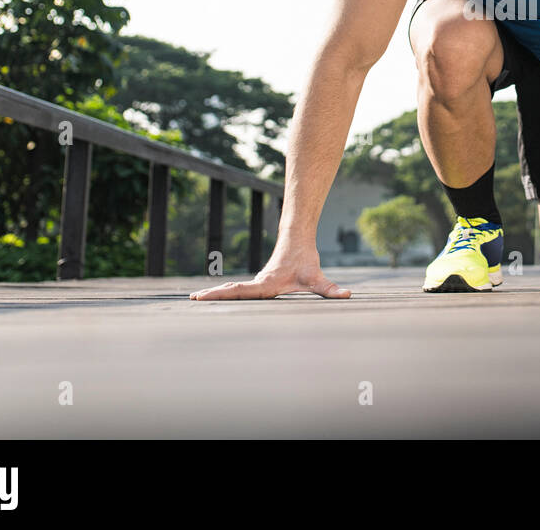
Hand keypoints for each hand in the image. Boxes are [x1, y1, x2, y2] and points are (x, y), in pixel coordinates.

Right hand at [189, 259, 351, 300]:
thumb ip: (330, 289)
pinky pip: (239, 289)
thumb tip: (346, 295)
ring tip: (196, 299)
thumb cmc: (306, 260)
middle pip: (232, 290)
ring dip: (216, 294)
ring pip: (233, 288)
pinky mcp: (260, 282)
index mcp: (266, 284)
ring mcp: (257, 283)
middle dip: (213, 296)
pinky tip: (217, 297)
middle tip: (192, 299)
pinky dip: (226, 293)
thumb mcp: (318, 278)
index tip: (204, 296)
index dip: (222, 295)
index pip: (240, 291)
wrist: (299, 239)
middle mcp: (258, 283)